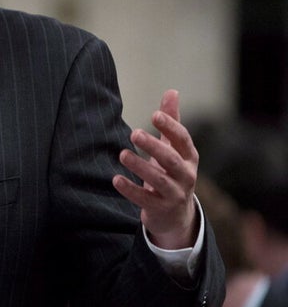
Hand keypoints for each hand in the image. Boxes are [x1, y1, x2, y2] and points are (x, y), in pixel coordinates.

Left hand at [113, 90, 197, 249]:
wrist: (175, 215)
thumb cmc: (172, 172)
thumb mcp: (174, 148)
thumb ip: (171, 122)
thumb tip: (172, 91)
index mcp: (189, 157)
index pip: (183, 139)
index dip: (170, 127)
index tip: (154, 114)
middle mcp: (186, 175)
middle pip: (171, 159)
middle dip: (153, 146)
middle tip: (134, 133)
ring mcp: (175, 194)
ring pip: (158, 179)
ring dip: (139, 166)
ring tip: (122, 154)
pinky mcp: (160, 208)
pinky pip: (145, 199)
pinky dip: (130, 189)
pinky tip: (116, 179)